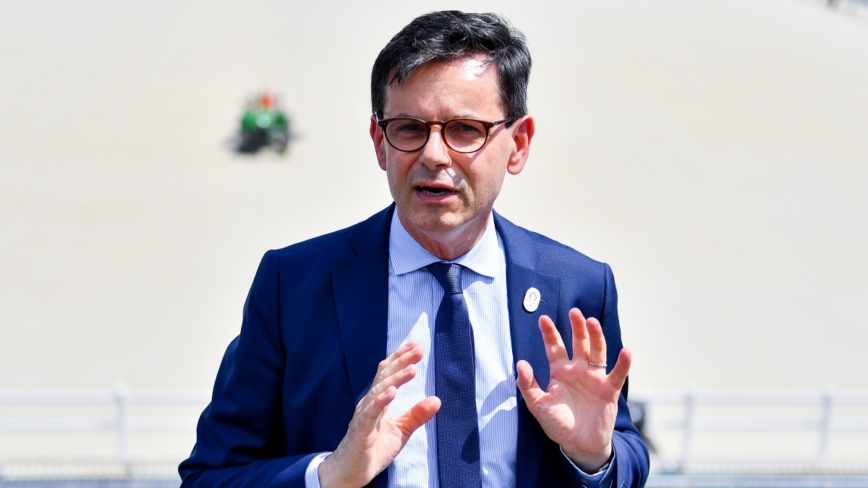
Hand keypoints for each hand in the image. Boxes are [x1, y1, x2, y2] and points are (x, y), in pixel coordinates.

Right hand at [318, 340, 440, 487]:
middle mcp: (368, 403)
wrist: (350, 473)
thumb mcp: (401, 431)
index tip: (416, 345)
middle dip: (401, 362)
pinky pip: (370, 413)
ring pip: (378, 391)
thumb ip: (417, 415)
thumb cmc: (372, 449)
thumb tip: (437, 400)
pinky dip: (380, 401)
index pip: (388, 374)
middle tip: (417, 350)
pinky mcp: (361, 431)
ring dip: (395, 379)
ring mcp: (363, 416)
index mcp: (377, 401)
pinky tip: (392, 392)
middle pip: (384, 377)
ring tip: (412, 369)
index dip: (401, 359)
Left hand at [516, 308, 630, 471]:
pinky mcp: (609, 390)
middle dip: (576, 327)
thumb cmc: (558, 424)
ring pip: (597, 352)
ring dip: (596, 337)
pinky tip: (625, 351)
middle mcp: (578, 370)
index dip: (550, 333)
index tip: (543, 319)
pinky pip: (617, 374)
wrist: (579, 445)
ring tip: (592, 322)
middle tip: (573, 312)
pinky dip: (623, 363)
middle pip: (579, 342)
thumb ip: (528, 385)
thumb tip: (520, 363)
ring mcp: (594, 378)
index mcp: (560, 371)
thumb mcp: (538, 406)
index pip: (555, 347)